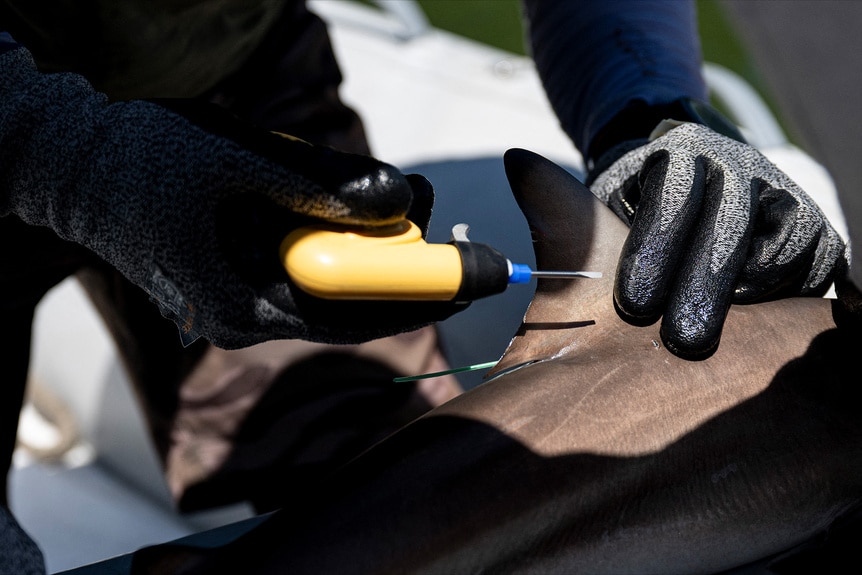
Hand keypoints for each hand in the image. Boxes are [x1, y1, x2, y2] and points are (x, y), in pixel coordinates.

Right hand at [1, 46, 460, 348]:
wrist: (72, 165)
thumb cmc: (142, 162)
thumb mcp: (237, 162)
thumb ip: (321, 185)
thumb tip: (401, 199)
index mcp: (241, 304)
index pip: (353, 317)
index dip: (419, 297)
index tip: (475, 277)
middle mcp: (245, 314)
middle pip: (347, 300)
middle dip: (399, 261)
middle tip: (437, 213)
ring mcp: (241, 297)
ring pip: (328, 280)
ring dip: (368, 243)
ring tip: (402, 196)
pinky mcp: (239, 274)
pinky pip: (303, 263)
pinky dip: (335, 235)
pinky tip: (351, 203)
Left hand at [589, 120, 845, 359]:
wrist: (684, 181)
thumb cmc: (638, 210)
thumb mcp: (610, 209)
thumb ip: (606, 241)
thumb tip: (606, 299)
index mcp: (680, 154)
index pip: (673, 195)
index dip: (656, 250)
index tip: (635, 305)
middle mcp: (737, 163)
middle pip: (728, 223)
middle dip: (703, 287)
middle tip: (681, 340)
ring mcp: (780, 189)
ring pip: (781, 245)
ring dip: (747, 293)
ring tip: (712, 324)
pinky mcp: (813, 221)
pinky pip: (815, 263)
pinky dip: (786, 294)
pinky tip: (749, 311)